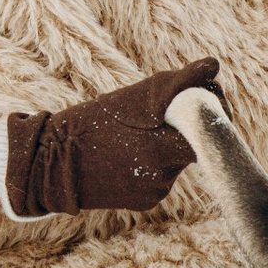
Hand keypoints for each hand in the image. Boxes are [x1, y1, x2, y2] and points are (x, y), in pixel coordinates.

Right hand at [5, 60, 222, 218]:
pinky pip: (161, 179)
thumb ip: (180, 82)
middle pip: (191, 148)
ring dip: (165, 148)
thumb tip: (214, 65)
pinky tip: (127, 158)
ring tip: (133, 138)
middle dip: (182, 130)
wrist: (53, 164)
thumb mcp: (135, 97)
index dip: (206, 116)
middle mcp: (163, 175)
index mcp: (162, 148)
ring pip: (175, 163)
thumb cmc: (94, 123)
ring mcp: (155, 192)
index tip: (196, 103)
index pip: (207, 133)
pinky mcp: (146, 202)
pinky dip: (152, 166)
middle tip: (159, 118)